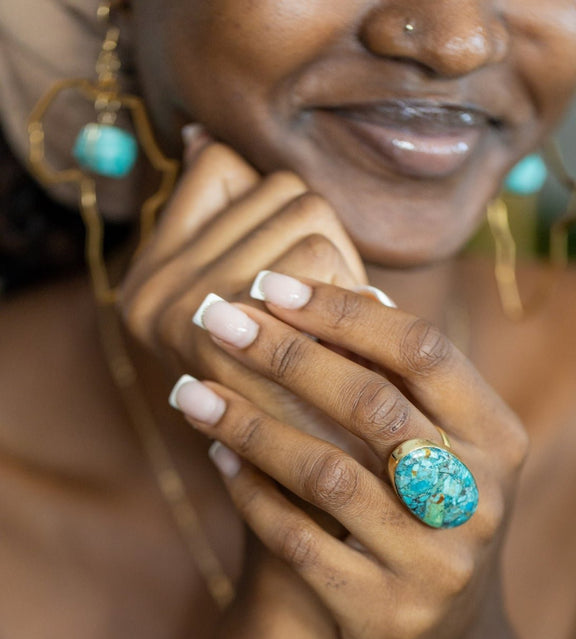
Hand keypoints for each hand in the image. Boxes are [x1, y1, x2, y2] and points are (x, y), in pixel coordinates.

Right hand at [120, 132, 366, 428]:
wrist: (327, 499)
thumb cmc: (317, 386)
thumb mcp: (276, 302)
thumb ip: (239, 222)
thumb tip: (195, 134)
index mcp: (151, 273)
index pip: (221, 161)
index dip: (277, 209)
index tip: (290, 271)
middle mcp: (149, 291)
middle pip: (281, 188)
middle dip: (324, 245)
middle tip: (326, 318)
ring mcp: (184, 315)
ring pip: (309, 216)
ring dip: (343, 274)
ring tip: (334, 340)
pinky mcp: (243, 344)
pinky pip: (318, 259)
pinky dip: (356, 299)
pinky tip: (344, 354)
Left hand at [169, 275, 528, 638]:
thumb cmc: (429, 518)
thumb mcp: (442, 450)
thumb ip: (405, 384)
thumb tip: (346, 291)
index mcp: (499, 439)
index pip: (424, 350)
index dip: (346, 312)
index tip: (272, 286)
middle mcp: (479, 498)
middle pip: (372, 404)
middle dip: (284, 353)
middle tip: (214, 318)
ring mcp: (438, 562)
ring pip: (327, 474)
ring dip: (248, 425)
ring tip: (189, 391)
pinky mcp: (388, 614)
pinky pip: (301, 542)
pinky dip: (251, 496)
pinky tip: (217, 460)